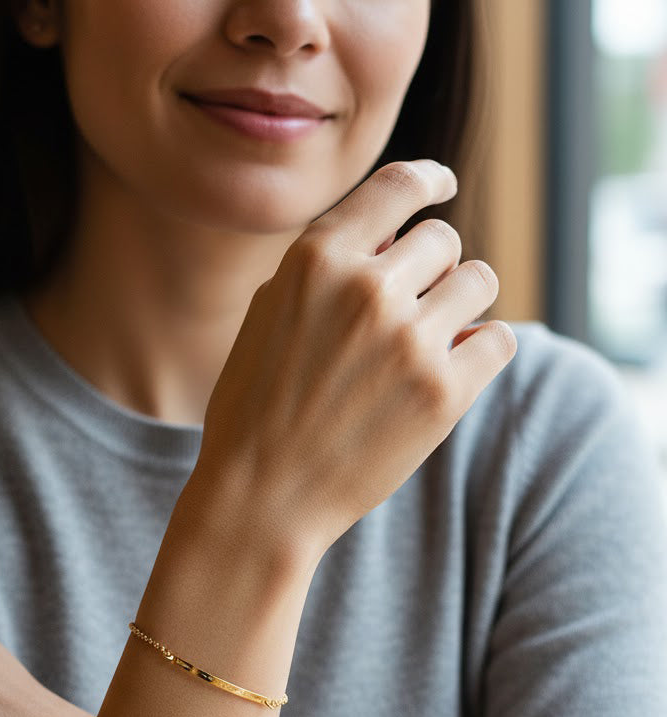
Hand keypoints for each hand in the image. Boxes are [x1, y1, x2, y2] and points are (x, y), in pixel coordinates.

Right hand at [192, 159, 514, 561]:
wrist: (260, 497)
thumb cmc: (254, 411)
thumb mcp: (266, 319)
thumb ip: (323, 271)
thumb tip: (390, 240)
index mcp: (316, 261)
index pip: (398, 185)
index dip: (429, 180)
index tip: (442, 187)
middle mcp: (366, 288)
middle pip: (443, 239)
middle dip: (431, 269)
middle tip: (410, 309)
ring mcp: (409, 340)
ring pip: (479, 281)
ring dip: (460, 305)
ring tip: (430, 341)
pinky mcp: (443, 392)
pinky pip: (500, 340)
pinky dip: (481, 350)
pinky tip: (451, 370)